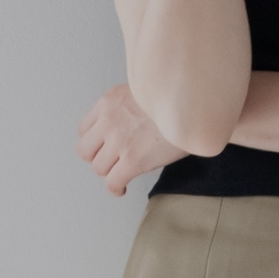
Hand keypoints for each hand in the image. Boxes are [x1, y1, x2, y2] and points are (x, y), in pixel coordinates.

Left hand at [76, 83, 191, 196]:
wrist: (194, 104)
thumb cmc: (178, 96)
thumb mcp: (145, 88)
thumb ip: (128, 103)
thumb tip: (129, 119)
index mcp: (111, 100)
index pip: (84, 128)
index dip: (94, 141)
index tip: (102, 146)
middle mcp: (109, 120)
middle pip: (86, 150)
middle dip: (98, 158)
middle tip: (110, 161)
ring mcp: (119, 141)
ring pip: (99, 168)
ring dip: (110, 173)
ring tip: (121, 173)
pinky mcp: (132, 161)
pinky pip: (112, 183)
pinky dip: (116, 188)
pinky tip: (123, 188)